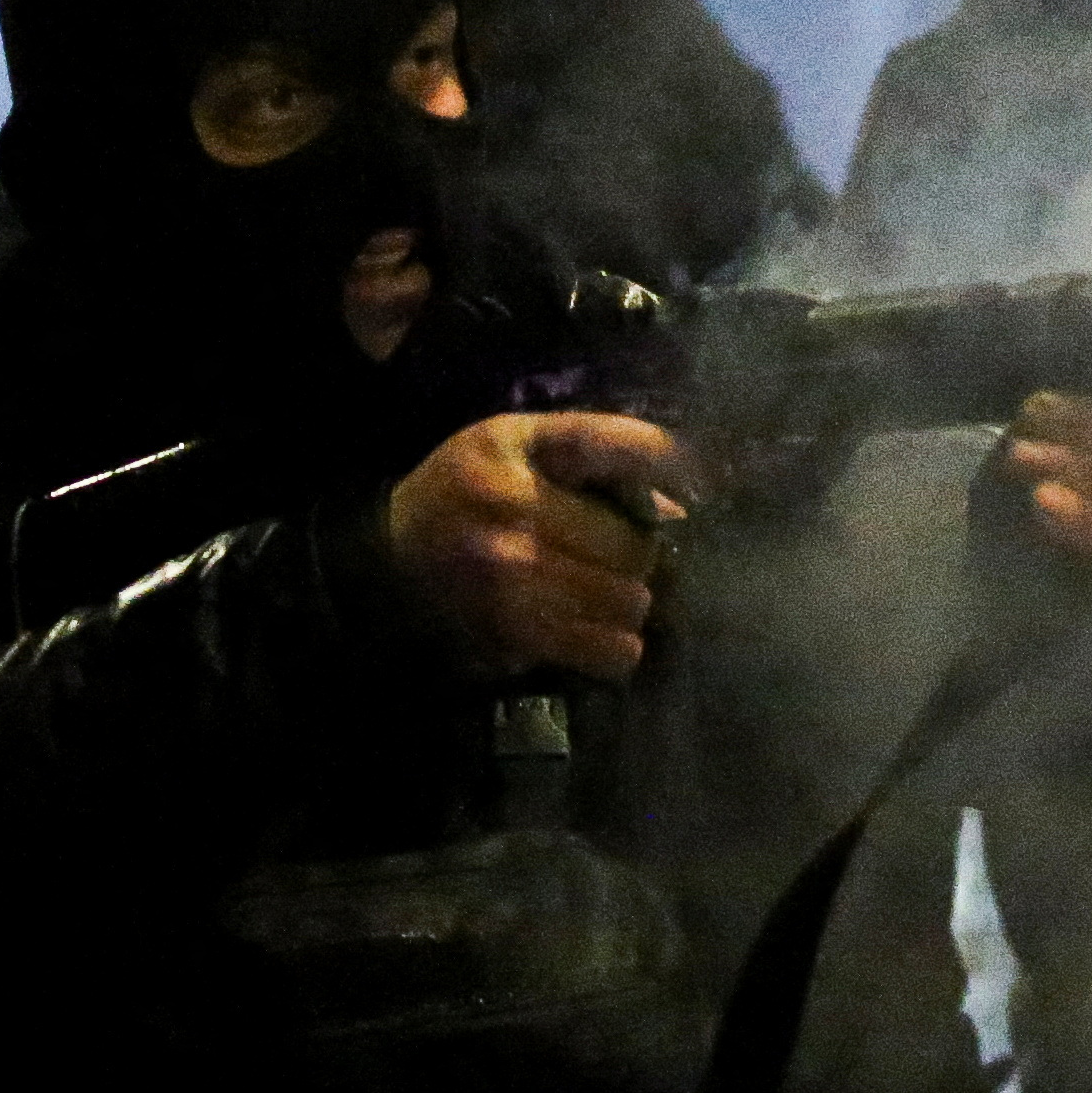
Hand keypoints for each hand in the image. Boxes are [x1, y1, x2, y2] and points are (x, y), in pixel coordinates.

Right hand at [385, 412, 688, 681]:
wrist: (386, 566)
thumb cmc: (464, 492)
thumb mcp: (515, 443)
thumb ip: (595, 451)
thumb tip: (680, 500)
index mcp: (517, 450)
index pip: (625, 449)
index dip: (680, 466)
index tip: (705, 483)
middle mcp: (516, 510)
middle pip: (637, 545)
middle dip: (640, 553)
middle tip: (619, 556)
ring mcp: (515, 578)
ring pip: (630, 599)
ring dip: (629, 601)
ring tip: (604, 592)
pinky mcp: (516, 633)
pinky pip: (610, 649)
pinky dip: (615, 645)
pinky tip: (595, 629)